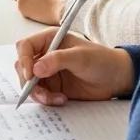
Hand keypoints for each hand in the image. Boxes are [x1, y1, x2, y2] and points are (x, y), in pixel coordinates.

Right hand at [14, 29, 134, 105]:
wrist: (116, 78)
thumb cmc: (101, 60)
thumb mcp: (80, 57)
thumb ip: (57, 60)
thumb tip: (36, 68)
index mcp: (49, 40)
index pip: (25, 47)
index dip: (24, 60)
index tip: (30, 75)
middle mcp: (45, 55)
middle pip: (23, 67)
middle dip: (29, 81)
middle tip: (41, 92)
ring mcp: (48, 72)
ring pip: (30, 84)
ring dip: (38, 93)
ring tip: (54, 99)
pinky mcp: (53, 87)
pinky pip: (41, 95)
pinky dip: (47, 100)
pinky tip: (61, 99)